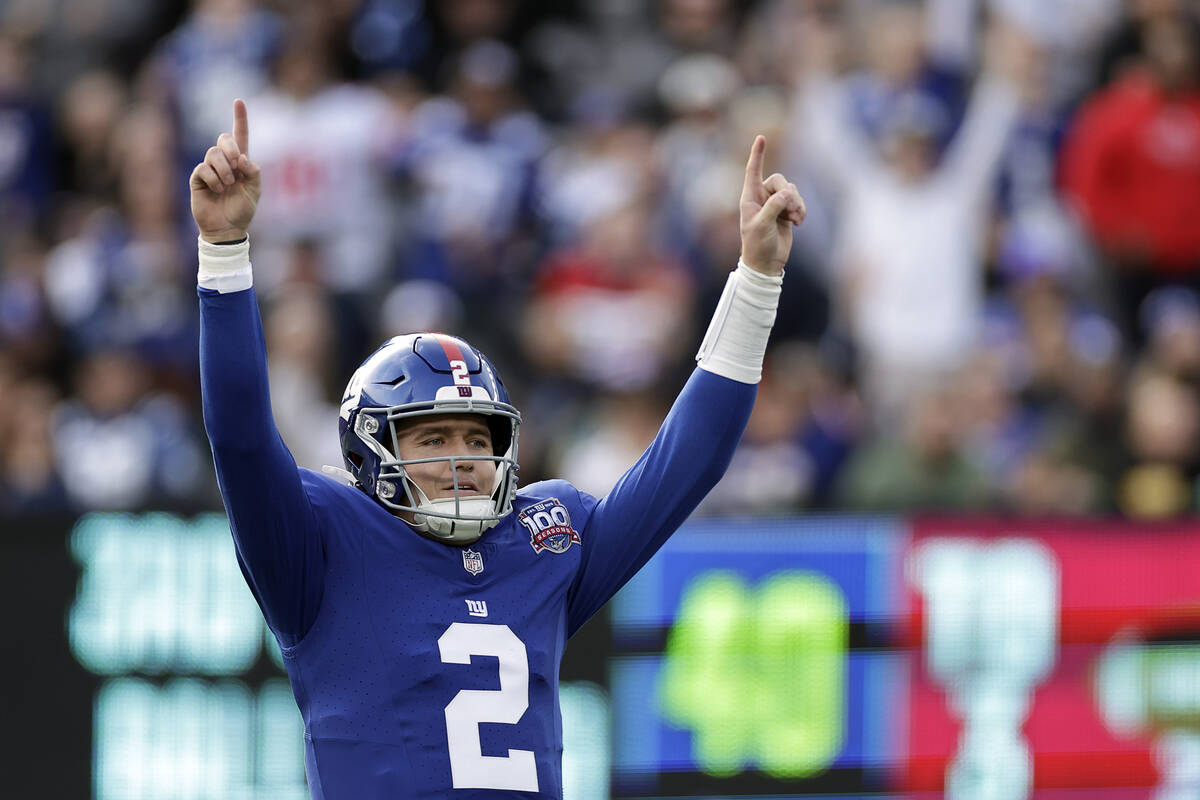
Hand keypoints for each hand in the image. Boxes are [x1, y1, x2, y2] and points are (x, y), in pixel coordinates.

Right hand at [190, 98, 261, 242]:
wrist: (227, 229)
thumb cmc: (242, 211)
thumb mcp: (255, 191)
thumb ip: (253, 172)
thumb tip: (242, 157)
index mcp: (241, 162)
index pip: (240, 136)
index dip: (240, 118)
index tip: (239, 101)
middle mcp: (224, 162)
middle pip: (224, 139)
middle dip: (231, 148)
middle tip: (237, 165)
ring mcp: (210, 169)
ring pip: (213, 153)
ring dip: (224, 169)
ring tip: (227, 186)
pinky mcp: (198, 178)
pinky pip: (203, 168)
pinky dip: (213, 178)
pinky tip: (217, 189)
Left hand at [739, 136, 804, 275]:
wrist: (767, 263)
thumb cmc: (757, 246)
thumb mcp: (762, 225)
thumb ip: (774, 207)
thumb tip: (787, 193)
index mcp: (749, 198)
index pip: (752, 171)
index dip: (757, 154)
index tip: (761, 137)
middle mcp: (761, 198)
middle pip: (780, 180)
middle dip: (788, 194)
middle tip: (789, 212)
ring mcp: (775, 204)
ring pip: (792, 190)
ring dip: (796, 204)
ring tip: (794, 219)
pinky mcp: (786, 211)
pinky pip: (798, 201)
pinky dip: (801, 210)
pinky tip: (798, 223)